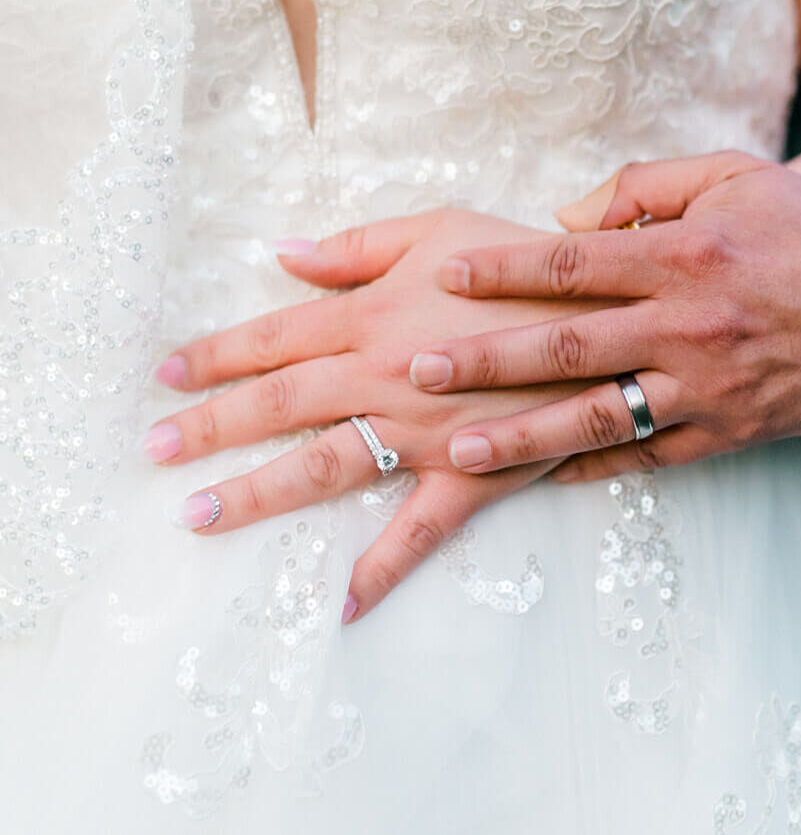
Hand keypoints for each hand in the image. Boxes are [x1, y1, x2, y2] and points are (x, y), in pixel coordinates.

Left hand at [146, 209, 595, 617]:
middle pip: (278, 404)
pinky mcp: (468, 477)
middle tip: (153, 450)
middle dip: (210, 426)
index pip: (273, 337)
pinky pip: (416, 533)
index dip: (215, 355)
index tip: (166, 374)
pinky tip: (338, 607)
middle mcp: (382, 378)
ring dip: (256, 494)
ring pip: (322, 468)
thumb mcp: (441, 228)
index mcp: (372, 314)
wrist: (612, 315)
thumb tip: (285, 254)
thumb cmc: (527, 263)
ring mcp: (421, 435)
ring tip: (198, 515)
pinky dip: (378, 570)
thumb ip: (357, 245)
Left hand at [408, 153, 800, 480]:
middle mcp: (689, 325)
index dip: (504, 269)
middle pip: (569, 347)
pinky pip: (647, 457)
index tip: (446, 276)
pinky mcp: (728, 431)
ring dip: (523, 437)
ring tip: (459, 450)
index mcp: (684, 255)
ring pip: (598, 418)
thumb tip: (566, 219)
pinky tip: (539, 479)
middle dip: (487, 362)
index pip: (573, 263)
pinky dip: (592, 469)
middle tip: (418, 372)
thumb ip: (642, 188)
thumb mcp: (735, 175)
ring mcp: (707, 387)